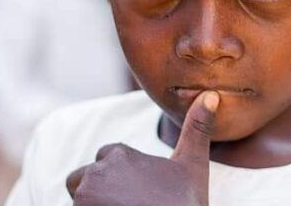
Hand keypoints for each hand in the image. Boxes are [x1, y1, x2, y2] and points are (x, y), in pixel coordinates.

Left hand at [66, 91, 219, 205]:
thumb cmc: (186, 205)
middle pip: (82, 179)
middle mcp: (96, 174)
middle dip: (99, 192)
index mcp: (118, 155)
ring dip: (93, 205)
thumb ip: (196, 129)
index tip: (142, 193)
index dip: (121, 177)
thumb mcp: (193, 166)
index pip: (105, 159)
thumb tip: (211, 95)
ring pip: (79, 200)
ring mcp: (84, 199)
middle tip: (130, 204)